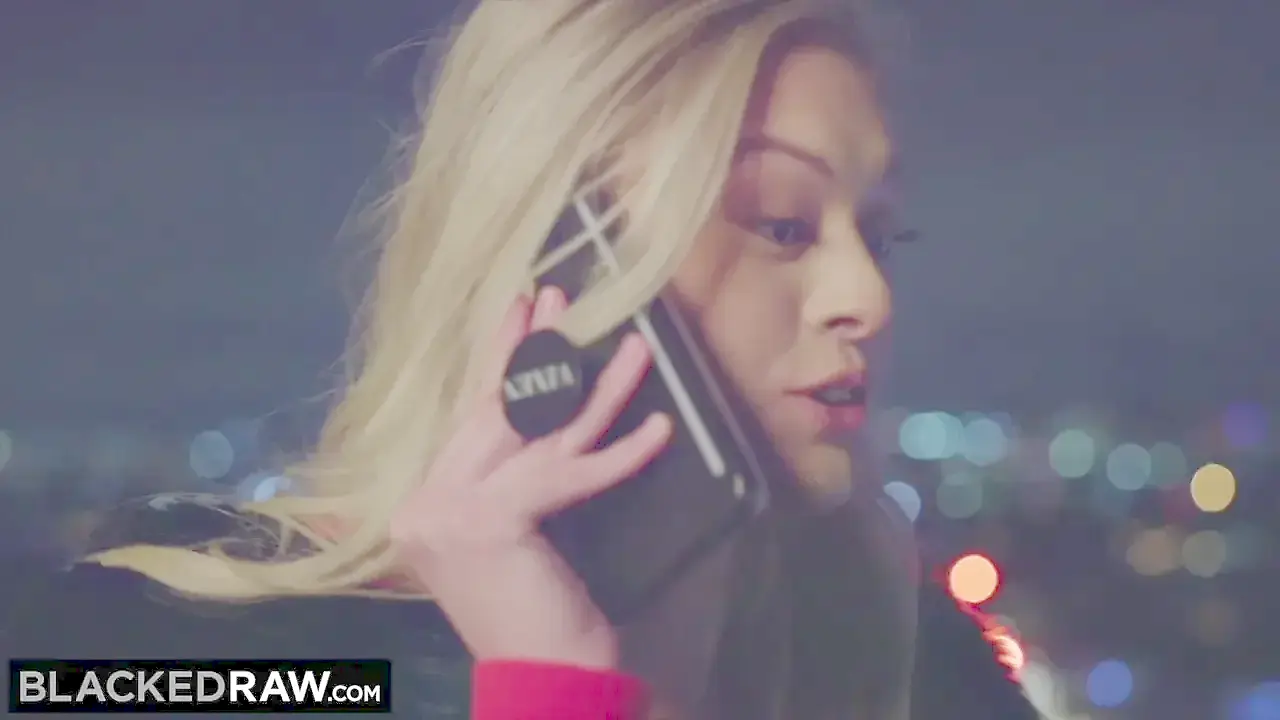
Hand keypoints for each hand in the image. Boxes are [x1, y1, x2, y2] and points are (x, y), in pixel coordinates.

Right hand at [389, 286, 672, 668]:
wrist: (541, 682)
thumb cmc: (533, 615)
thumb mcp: (510, 539)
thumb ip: (507, 482)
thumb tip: (545, 416)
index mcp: (422, 505)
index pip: (470, 419)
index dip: (499, 362)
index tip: (523, 311)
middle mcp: (424, 505)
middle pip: (494, 412)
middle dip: (532, 350)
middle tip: (559, 295)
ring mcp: (448, 513)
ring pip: (538, 432)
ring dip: (594, 385)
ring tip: (632, 346)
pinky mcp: (490, 523)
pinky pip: (569, 474)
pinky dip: (619, 454)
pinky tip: (658, 429)